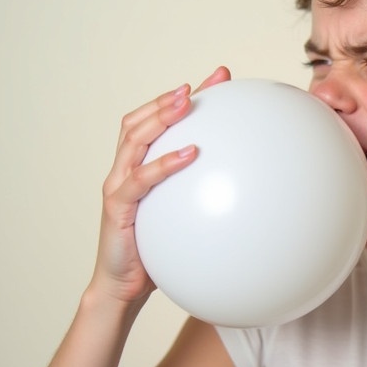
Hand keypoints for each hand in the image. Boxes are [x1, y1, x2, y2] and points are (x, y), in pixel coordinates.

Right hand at [91, 66, 230, 304]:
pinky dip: (164, 163)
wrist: (124, 287)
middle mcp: (124, 171)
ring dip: (160, 117)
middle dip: (168, 99)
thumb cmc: (156, 251)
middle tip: (199, 83)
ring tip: (187, 102)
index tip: (216, 78)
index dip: (179, 98)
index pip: (153, 122)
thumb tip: (248, 187)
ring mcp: (118, 186)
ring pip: (134, 140)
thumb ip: (203, 197)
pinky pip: (141, 180)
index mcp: (137, 168)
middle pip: (138, 122)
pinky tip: (190, 153)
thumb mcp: (183, 218)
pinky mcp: (118, 208)